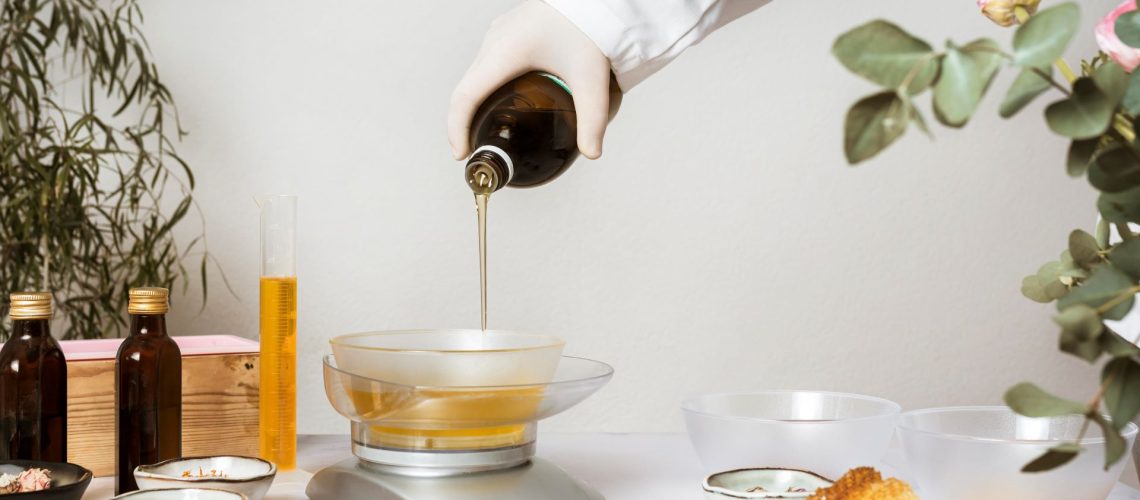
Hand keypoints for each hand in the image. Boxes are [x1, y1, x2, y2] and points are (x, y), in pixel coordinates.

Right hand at [448, 0, 612, 159]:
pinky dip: (486, 88)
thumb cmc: (589, 25)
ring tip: (488, 130)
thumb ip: (592, 118)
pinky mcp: (510, 32)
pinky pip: (488, 64)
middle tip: (475, 149)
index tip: (462, 154)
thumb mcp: (591, 77)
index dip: (457, 129)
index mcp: (504, 53)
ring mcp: (500, 35)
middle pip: (467, 88)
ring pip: (476, 76)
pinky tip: (505, 103)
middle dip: (464, 122)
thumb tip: (592, 153)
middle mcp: (495, 42)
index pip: (465, 97)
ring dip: (474, 104)